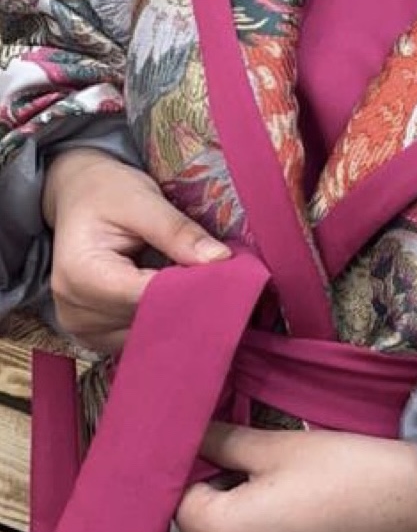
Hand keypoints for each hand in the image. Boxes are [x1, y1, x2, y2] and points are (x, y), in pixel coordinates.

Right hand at [42, 148, 228, 352]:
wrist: (78, 198)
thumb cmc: (107, 192)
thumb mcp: (142, 199)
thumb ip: (178, 231)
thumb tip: (220, 259)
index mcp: (80, 274)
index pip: (146, 297)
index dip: (190, 290)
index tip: (227, 280)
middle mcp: (74, 310)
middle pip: (147, 320)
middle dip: (187, 303)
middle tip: (223, 283)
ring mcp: (81, 329)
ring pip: (148, 334)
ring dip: (177, 316)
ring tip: (197, 288)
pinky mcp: (94, 337)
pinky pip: (139, 339)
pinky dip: (162, 322)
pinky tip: (175, 301)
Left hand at [177, 421, 416, 531]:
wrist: (405, 508)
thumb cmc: (339, 469)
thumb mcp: (274, 448)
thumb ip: (220, 444)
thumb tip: (186, 432)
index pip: (182, 501)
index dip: (204, 476)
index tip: (234, 464)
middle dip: (218, 509)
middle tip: (261, 484)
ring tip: (273, 514)